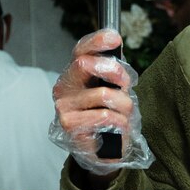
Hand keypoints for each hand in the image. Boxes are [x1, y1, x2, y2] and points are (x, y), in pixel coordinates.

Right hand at [48, 30, 151, 174]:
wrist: (105, 151)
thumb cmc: (110, 119)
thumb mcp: (116, 92)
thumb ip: (115, 75)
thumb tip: (118, 53)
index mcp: (75, 76)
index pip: (80, 51)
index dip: (96, 41)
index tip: (114, 38)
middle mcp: (64, 87)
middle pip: (84, 64)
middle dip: (114, 71)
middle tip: (125, 85)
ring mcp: (64, 106)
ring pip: (103, 94)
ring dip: (124, 105)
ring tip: (124, 115)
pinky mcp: (69, 124)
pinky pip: (104, 115)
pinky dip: (120, 122)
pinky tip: (118, 127)